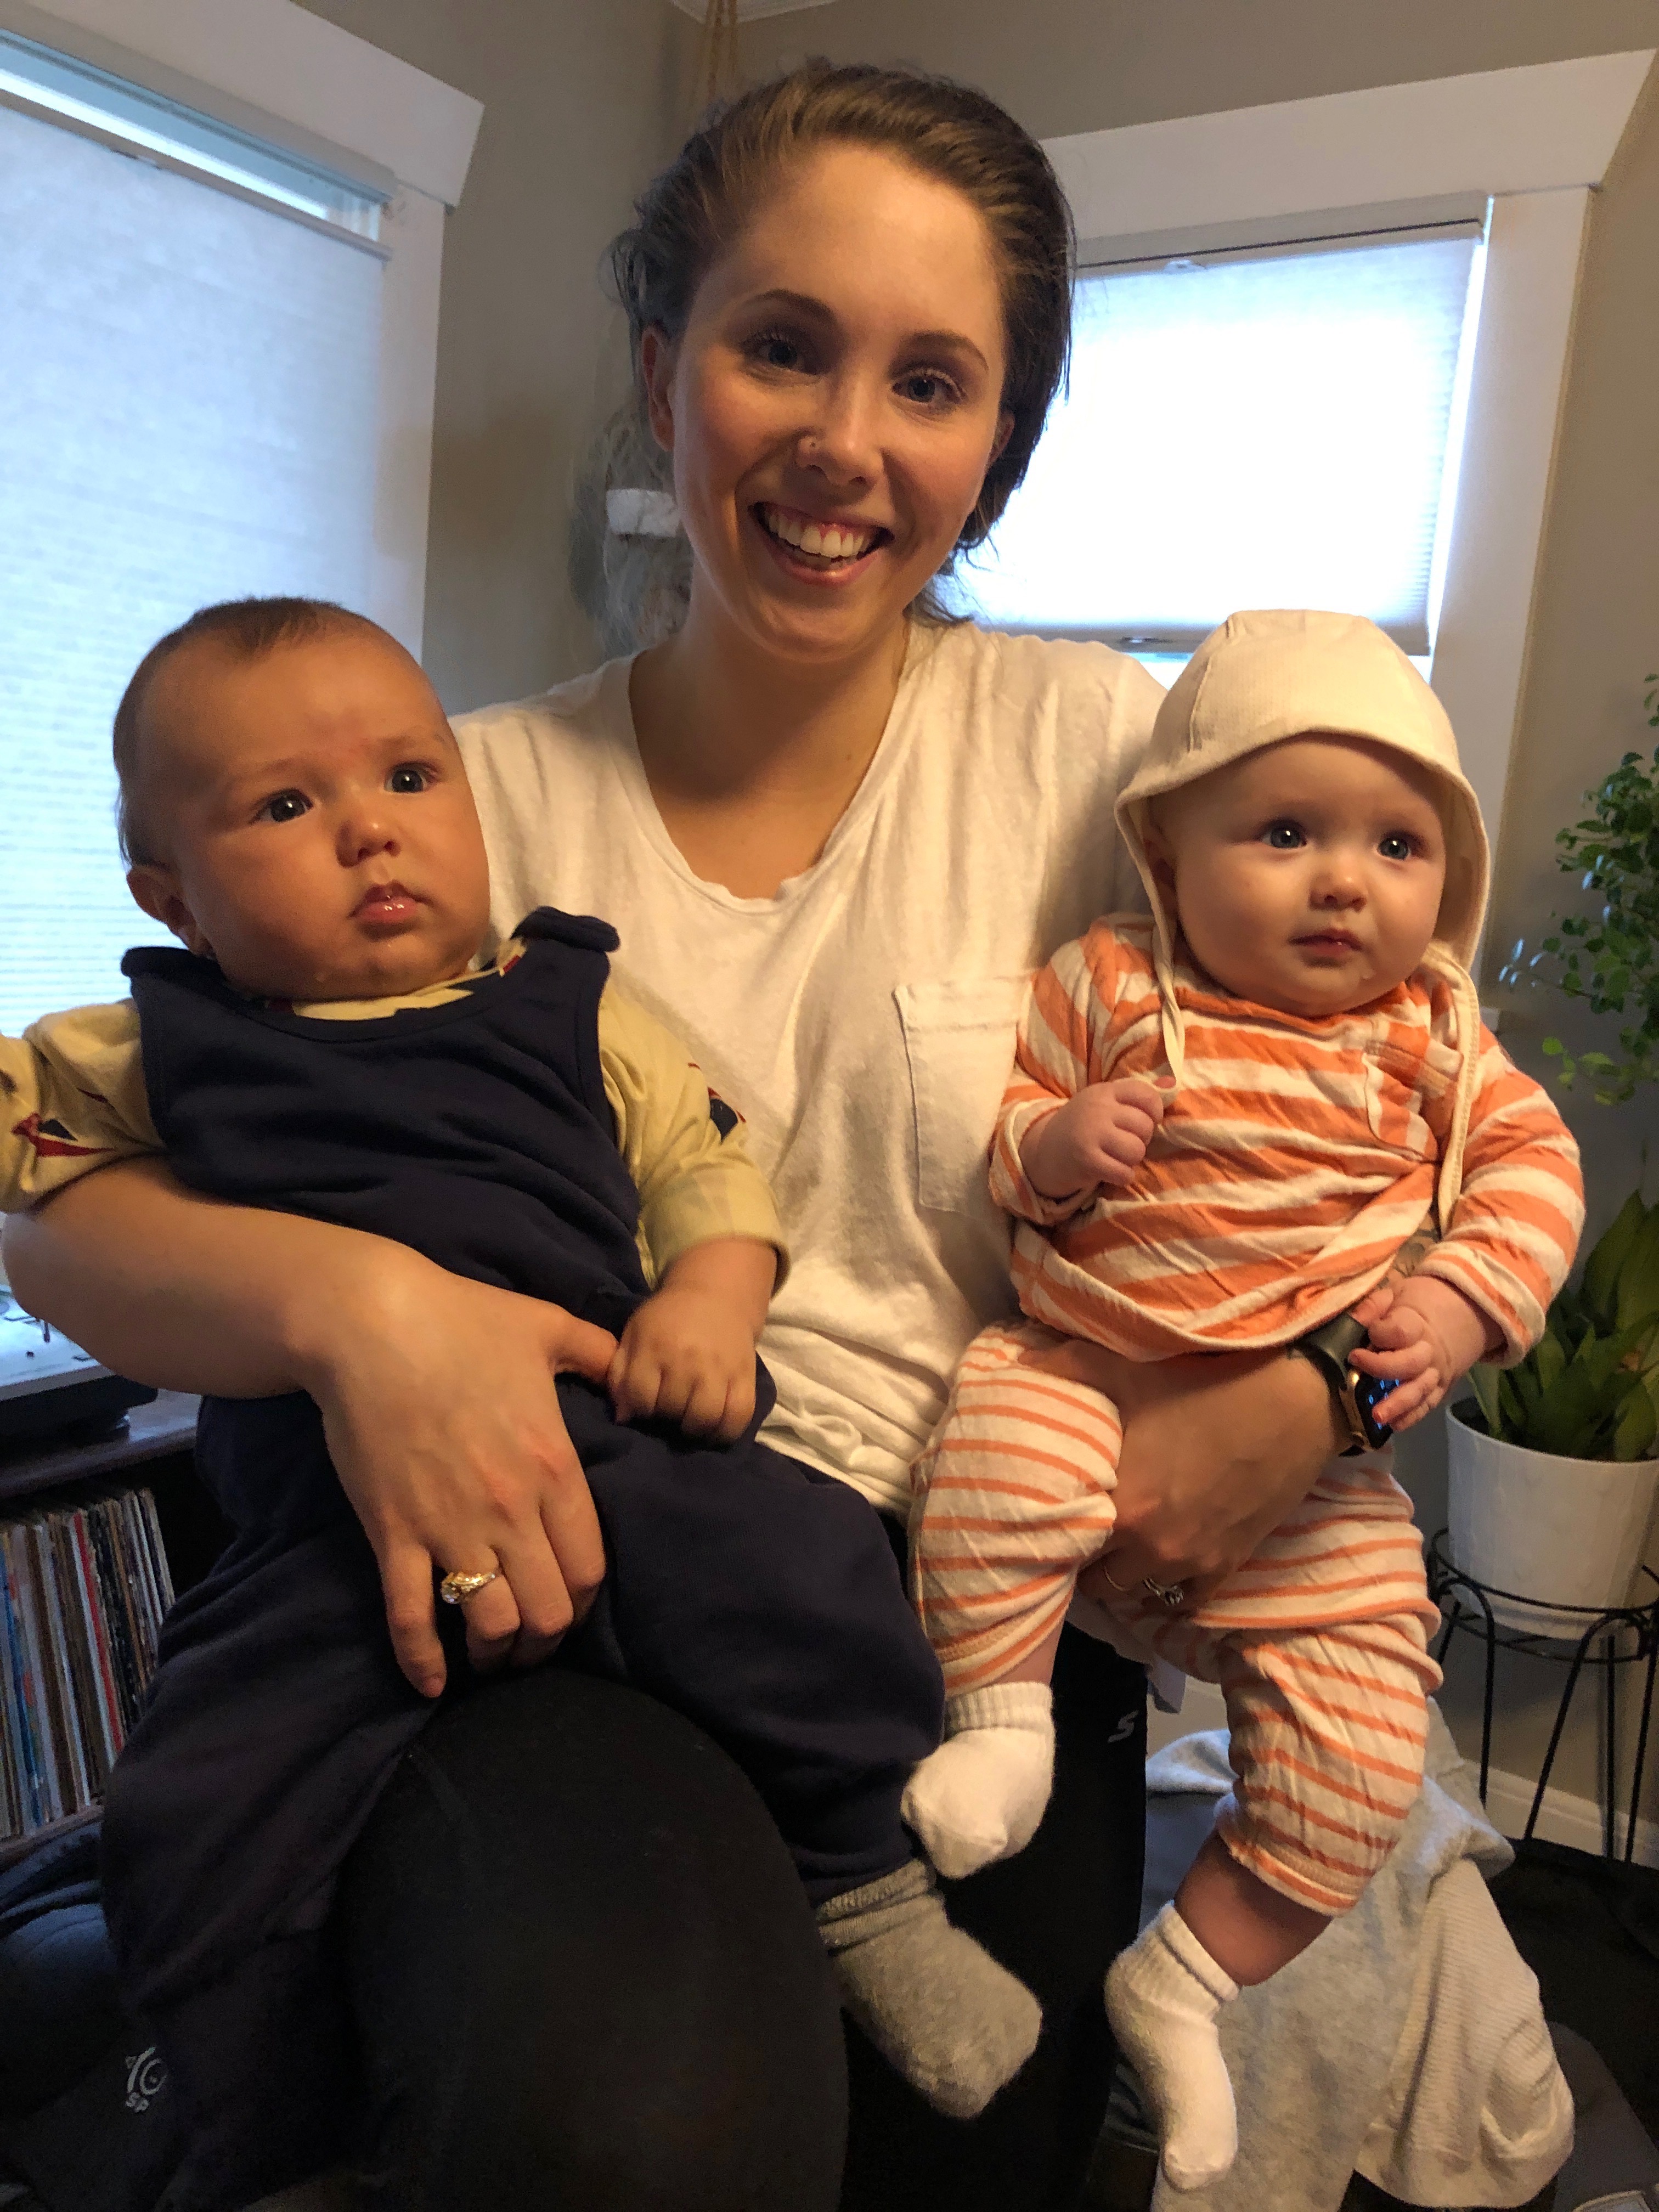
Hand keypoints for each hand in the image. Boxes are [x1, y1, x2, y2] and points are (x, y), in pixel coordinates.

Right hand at [297, 1251, 616, 1698]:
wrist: (370, 1323)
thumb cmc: (461, 1318)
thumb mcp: (549, 1325)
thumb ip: (601, 1354)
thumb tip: (632, 1380)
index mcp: (554, 1468)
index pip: (590, 1568)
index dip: (585, 1601)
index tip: (572, 1605)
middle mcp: (510, 1509)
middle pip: (548, 1612)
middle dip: (545, 1641)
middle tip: (533, 1643)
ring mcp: (450, 1526)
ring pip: (491, 1625)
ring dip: (494, 1653)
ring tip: (490, 1656)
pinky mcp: (394, 1532)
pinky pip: (410, 1616)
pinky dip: (421, 1659)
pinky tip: (431, 1683)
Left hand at [608, 1236, 775, 1443]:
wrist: (717, 1295)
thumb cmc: (668, 1319)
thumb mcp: (634, 1335)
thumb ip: (620, 1374)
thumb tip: (622, 1418)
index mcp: (655, 1346)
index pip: (640, 1397)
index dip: (639, 1409)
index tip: (645, 1406)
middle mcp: (688, 1358)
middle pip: (672, 1410)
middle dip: (666, 1417)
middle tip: (669, 1412)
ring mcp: (720, 1368)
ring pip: (705, 1418)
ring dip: (694, 1428)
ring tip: (690, 1422)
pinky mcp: (746, 1376)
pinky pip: (739, 1416)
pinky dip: (725, 1431)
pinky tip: (714, 1427)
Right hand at [1020, 1079, 1169, 1199]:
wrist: (1043, 1151)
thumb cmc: (1082, 1126)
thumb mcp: (1105, 1103)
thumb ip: (1136, 1095)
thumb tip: (1171, 1084)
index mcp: (1104, 1091)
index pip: (1146, 1095)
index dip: (1154, 1113)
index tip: (1144, 1122)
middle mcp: (1098, 1108)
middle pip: (1144, 1127)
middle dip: (1141, 1140)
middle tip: (1124, 1144)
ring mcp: (1091, 1133)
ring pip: (1136, 1150)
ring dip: (1131, 1160)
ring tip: (1117, 1158)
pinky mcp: (1087, 1159)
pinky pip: (1124, 1172)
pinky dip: (1122, 1177)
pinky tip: (1111, 1172)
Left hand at [1028, 1339, 1344, 1607]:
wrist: (1293, 1403)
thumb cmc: (1204, 1385)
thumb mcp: (1127, 1372)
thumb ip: (1068, 1371)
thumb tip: (1020, 1364)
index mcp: (1122, 1507)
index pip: (1066, 1546)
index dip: (1053, 1535)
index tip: (1048, 1521)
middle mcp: (1153, 1547)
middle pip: (1100, 1581)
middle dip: (1088, 1561)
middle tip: (1085, 1534)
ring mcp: (1193, 1561)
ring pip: (1142, 1591)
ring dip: (1129, 1574)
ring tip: (1123, 1547)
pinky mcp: (1228, 1565)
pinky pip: (1187, 1601)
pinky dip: (1172, 1588)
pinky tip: (1163, 1562)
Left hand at [1347, 1277, 1495, 1433]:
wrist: (1458, 1314)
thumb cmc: (1416, 1305)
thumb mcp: (1396, 1293)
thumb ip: (1374, 1305)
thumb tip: (1356, 1319)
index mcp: (1417, 1324)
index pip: (1401, 1331)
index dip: (1381, 1333)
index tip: (1366, 1333)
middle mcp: (1428, 1352)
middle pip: (1410, 1364)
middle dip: (1383, 1368)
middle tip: (1357, 1367)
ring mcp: (1435, 1373)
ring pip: (1418, 1390)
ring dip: (1398, 1404)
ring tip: (1377, 1416)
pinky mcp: (1439, 1389)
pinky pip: (1427, 1405)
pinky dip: (1412, 1417)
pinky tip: (1395, 1426)